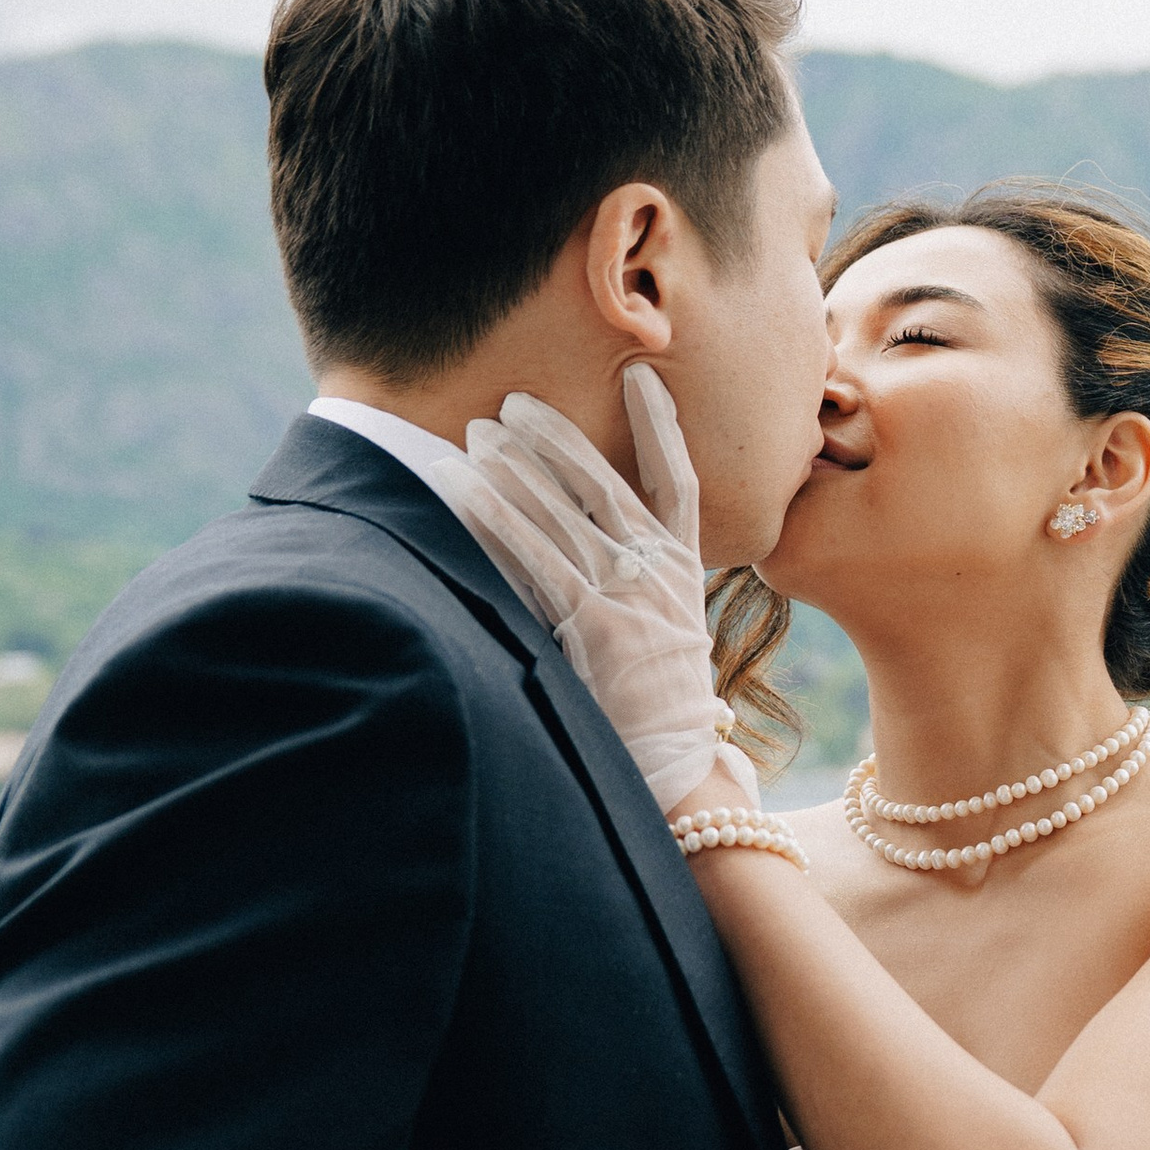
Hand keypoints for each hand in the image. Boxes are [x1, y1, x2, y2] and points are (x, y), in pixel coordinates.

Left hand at [433, 373, 741, 815]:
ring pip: (561, 511)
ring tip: (475, 433)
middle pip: (603, 481)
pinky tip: (463, 488)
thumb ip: (641, 591)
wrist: (678, 773)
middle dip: (552, 437)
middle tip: (511, 403)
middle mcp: (660, 572)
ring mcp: (627, 595)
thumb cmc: (664, 714)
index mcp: (686, 570)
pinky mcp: (592, 622)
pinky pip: (532, 556)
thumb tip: (599, 559)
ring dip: (513, 466)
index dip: (662, 425)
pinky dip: (493, 516)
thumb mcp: (670, 638)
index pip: (680, 480)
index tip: (643, 376)